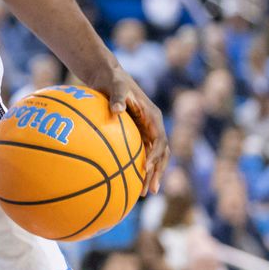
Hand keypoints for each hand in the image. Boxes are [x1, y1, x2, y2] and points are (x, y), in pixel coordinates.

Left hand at [90, 65, 168, 195]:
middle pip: (161, 153)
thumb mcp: (116, 85)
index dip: (156, 155)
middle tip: (149, 190)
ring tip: (142, 193)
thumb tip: (117, 110)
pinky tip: (127, 181)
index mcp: (153, 116)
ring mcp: (146, 131)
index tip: (147, 168)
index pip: (160, 140)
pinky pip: (139, 154)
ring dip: (150, 174)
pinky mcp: (137, 134)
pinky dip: (137, 167)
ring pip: (152, 157)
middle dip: (157, 172)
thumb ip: (118, 97)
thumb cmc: (112, 80)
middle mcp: (153, 126)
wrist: (107, 76)